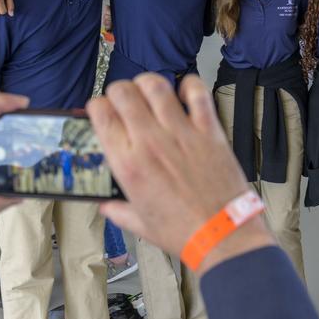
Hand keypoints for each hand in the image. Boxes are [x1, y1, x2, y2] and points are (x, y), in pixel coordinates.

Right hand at [88, 74, 274, 273]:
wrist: (221, 234)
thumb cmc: (183, 232)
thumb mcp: (140, 224)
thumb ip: (117, 211)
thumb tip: (106, 205)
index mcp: (128, 164)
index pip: (101, 113)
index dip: (97, 106)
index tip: (102, 111)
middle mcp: (151, 142)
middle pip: (123, 92)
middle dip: (119, 91)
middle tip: (125, 101)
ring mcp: (181, 133)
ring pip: (156, 86)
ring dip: (148, 83)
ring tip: (150, 92)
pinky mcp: (208, 131)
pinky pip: (197, 93)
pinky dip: (189, 85)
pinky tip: (184, 93)